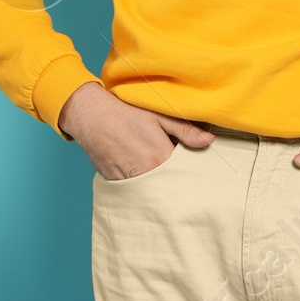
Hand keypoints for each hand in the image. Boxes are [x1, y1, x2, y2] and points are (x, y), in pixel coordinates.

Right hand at [59, 83, 214, 180]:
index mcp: (160, 158)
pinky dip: (140, 183)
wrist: (90, 115)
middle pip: (169, 184)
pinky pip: (134, 188)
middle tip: (176, 169)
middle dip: (175, 179)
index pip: (184, 173)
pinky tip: (140, 170)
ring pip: (151, 189)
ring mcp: (128, 180)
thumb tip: (210, 140)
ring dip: (157, 183)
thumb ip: (185, 130)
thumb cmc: (126, 112)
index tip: (194, 166)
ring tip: (156, 168)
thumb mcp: (158, 116)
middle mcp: (145, 174)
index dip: (190, 169)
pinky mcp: (115, 182)